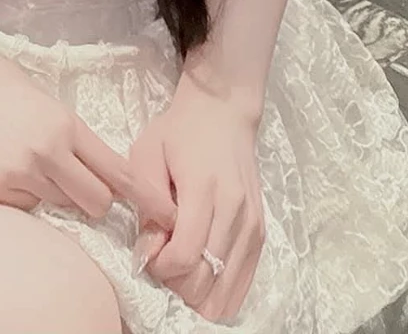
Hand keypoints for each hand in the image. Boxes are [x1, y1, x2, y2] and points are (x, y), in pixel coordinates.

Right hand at [0, 41, 177, 230]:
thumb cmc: (1, 82)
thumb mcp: (48, 102)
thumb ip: (73, 138)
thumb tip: (99, 173)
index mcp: (66, 125)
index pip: (116, 171)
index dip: (143, 197)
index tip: (166, 214)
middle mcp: (46, 153)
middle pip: (95, 203)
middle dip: (96, 201)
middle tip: (82, 185)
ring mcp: (17, 174)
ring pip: (60, 207)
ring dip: (57, 195)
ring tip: (33, 165)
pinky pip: (24, 207)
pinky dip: (24, 196)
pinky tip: (7, 167)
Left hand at [129, 75, 264, 322]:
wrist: (223, 114)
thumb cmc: (178, 132)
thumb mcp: (147, 154)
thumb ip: (146, 204)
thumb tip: (149, 253)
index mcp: (204, 188)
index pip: (186, 255)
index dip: (161, 268)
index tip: (149, 252)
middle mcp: (235, 211)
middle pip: (206, 281)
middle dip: (176, 283)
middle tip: (162, 258)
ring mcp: (252, 225)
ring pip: (226, 291)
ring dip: (197, 292)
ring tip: (181, 265)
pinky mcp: (260, 234)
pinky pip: (243, 285)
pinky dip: (220, 293)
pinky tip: (202, 279)